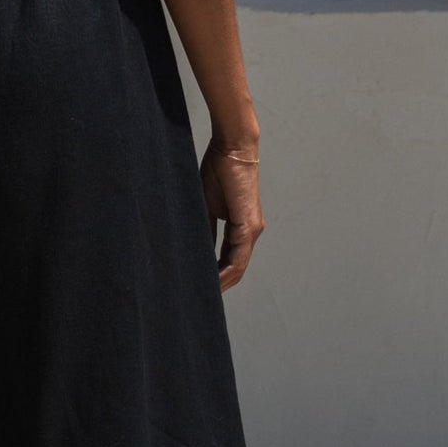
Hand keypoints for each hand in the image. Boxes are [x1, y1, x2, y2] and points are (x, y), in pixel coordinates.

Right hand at [198, 140, 263, 292]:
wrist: (232, 149)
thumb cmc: (218, 171)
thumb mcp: (206, 206)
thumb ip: (205, 228)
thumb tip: (195, 249)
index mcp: (241, 227)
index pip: (230, 259)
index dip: (216, 274)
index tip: (200, 284)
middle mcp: (251, 232)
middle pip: (236, 268)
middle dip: (219, 284)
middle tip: (200, 297)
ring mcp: (252, 230)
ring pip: (239, 266)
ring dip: (223, 282)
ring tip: (204, 293)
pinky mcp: (248, 226)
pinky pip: (238, 257)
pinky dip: (226, 271)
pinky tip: (213, 280)